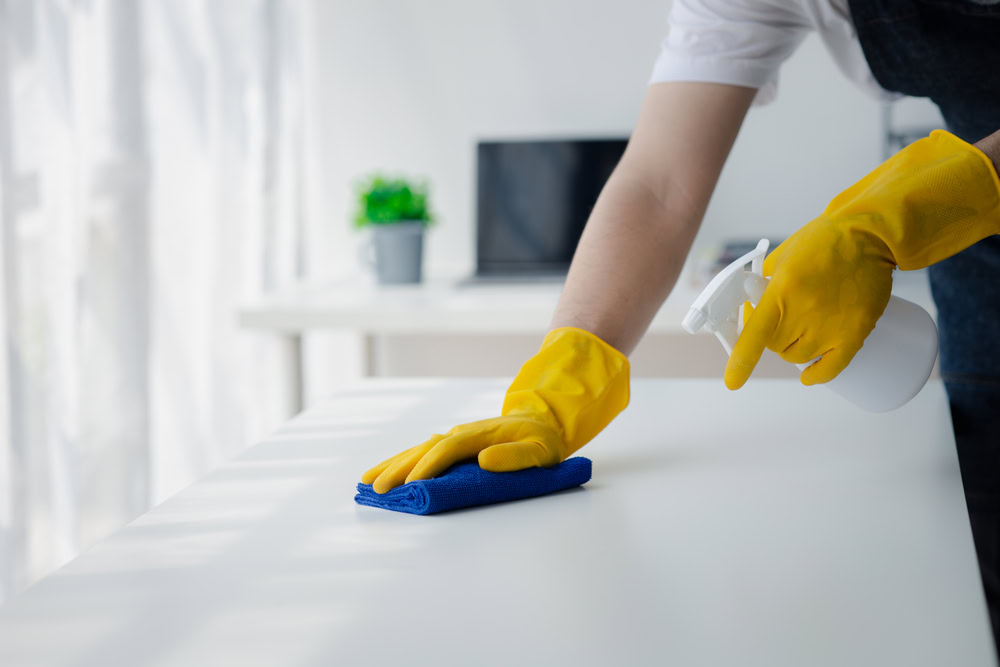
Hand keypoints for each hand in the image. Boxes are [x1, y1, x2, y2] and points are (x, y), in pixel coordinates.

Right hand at [361, 327, 629, 493]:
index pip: (448, 450)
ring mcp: (455, 437)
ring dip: (393, 464)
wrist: (543, 422)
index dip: (429, 466)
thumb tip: (484, 460)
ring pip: (418, 450)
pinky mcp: (453, 444)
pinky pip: (423, 452)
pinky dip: (403, 461)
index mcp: (480, 435)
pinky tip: (388, 470)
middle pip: (424, 449)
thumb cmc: (543, 442)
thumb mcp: (540, 452)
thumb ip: (515, 457)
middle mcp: (462, 434)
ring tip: (368, 480)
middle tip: (376, 487)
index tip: (412, 484)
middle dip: (399, 468)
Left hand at [725, 130, 999, 388]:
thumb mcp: (782, 258)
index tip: (733, 382)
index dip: (742, 360)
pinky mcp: (855, 333)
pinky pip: (831, 367)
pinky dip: (817, 375)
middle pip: (776, 346)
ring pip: (799, 357)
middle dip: (772, 337)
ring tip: (800, 332)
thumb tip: (751, 309)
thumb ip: (765, 284)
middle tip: (781, 321)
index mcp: (783, 290)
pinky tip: (808, 376)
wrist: (869, 235)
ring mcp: (832, 325)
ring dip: (793, 350)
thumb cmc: (821, 241)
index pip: (757, 334)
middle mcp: (805, 312)